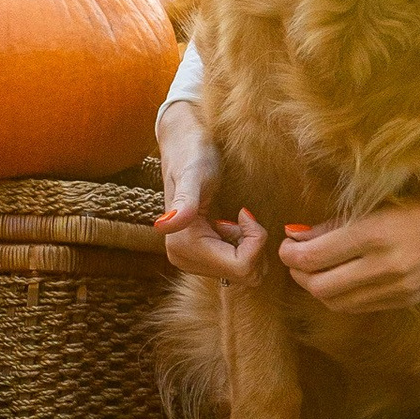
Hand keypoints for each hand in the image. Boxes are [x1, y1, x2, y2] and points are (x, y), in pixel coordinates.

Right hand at [154, 103, 267, 278]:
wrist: (184, 144)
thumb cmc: (193, 154)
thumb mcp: (194, 175)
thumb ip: (184, 203)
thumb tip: (163, 226)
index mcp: (183, 246)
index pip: (241, 267)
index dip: (255, 241)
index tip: (246, 212)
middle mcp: (183, 259)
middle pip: (242, 274)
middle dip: (253, 245)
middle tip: (243, 215)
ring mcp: (189, 261)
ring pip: (241, 273)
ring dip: (248, 245)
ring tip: (235, 218)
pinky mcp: (198, 257)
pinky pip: (234, 266)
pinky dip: (241, 246)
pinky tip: (230, 225)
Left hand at [280, 182, 419, 313]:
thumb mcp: (382, 205)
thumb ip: (338, 225)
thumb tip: (298, 236)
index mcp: (376, 235)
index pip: (312, 258)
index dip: (290, 254)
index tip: (288, 243)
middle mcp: (385, 267)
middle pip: (318, 287)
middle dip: (299, 274)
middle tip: (296, 258)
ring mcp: (397, 289)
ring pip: (336, 302)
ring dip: (318, 288)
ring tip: (316, 269)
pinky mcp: (406, 301)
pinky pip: (359, 306)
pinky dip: (342, 296)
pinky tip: (342, 279)